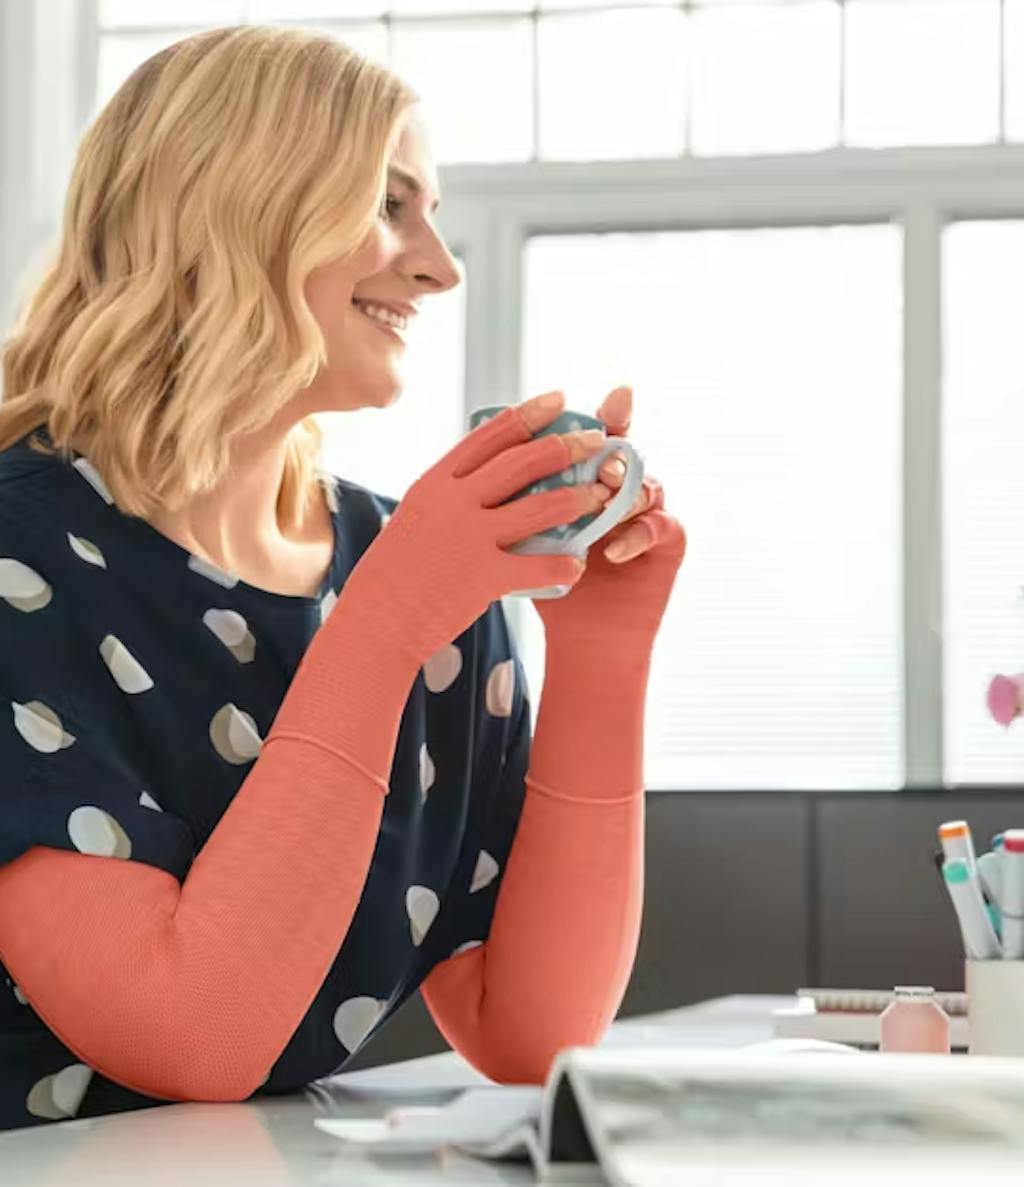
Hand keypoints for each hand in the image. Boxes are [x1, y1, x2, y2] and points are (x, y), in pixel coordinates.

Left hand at [530, 386, 686, 654]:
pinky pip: (660, 525)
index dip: (584, 416)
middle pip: (624, 452)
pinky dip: (637, 534)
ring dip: (623, 492)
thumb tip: (480, 455)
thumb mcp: (523, 535)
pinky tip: (612, 548)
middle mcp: (622, 487)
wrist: (581, 640)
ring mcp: (649, 512)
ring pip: (644, 485)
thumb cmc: (547, 583)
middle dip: (613, 447)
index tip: (571, 398)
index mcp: (588, 478)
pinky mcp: (671, 542)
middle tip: (600, 455)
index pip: (590, 438)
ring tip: (604, 502)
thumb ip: (517, 497)